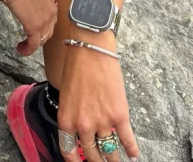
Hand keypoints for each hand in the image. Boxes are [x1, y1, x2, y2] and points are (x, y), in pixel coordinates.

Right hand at [2, 0, 57, 55]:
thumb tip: (22, 2)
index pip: (50, 18)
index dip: (43, 26)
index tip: (34, 28)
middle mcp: (52, 11)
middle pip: (49, 30)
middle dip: (40, 36)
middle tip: (29, 39)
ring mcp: (45, 20)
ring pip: (42, 39)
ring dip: (33, 44)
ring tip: (23, 46)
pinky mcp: (35, 28)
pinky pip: (34, 44)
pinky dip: (27, 49)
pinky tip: (21, 50)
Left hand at [58, 34, 138, 161]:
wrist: (89, 48)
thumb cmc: (75, 66)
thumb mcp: (66, 94)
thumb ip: (71, 114)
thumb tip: (78, 129)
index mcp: (66, 119)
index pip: (68, 152)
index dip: (75, 161)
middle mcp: (83, 125)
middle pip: (91, 155)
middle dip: (97, 161)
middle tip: (100, 161)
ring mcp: (102, 122)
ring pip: (110, 152)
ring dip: (113, 159)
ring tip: (116, 161)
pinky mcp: (119, 115)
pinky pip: (127, 140)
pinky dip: (131, 149)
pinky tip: (133, 155)